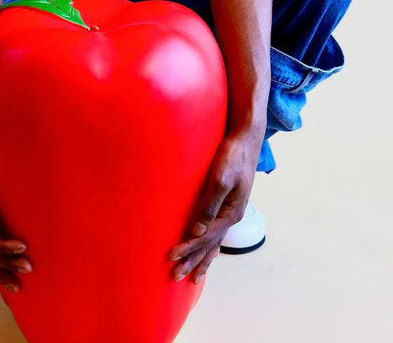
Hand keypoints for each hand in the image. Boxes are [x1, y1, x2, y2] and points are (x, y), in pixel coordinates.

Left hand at [167, 128, 262, 284]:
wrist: (245, 140)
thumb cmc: (231, 156)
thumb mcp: (220, 179)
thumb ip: (209, 205)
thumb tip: (197, 231)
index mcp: (230, 212)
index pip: (205, 237)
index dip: (188, 248)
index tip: (171, 257)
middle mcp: (231, 215)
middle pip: (210, 245)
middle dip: (193, 262)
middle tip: (176, 278)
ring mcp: (230, 211)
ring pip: (214, 241)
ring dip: (202, 258)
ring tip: (193, 277)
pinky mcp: (227, 203)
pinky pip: (217, 231)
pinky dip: (210, 245)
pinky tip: (208, 251)